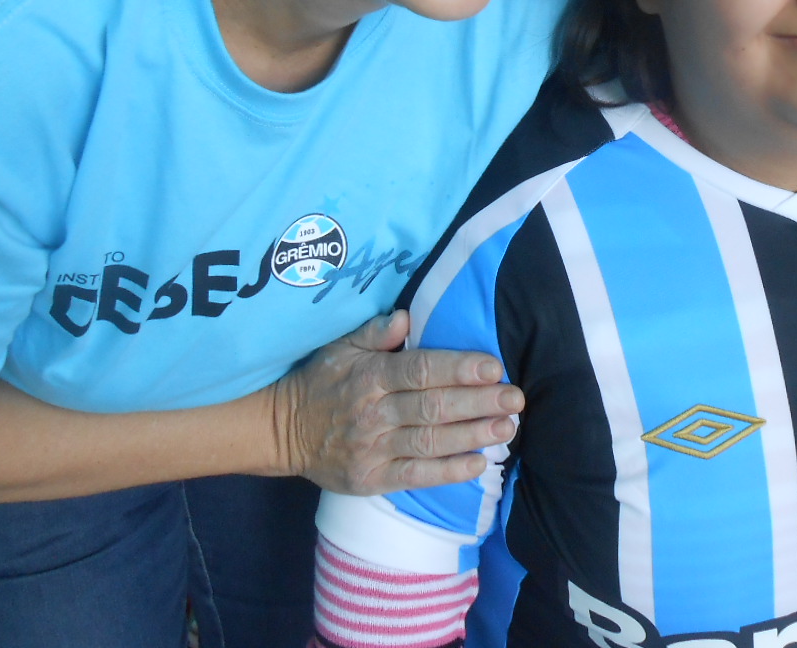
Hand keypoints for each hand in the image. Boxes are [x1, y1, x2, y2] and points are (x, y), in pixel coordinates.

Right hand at [273, 310, 522, 494]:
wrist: (281, 432)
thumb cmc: (320, 382)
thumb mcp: (339, 348)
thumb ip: (375, 332)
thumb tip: (406, 316)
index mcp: (370, 375)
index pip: (420, 370)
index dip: (459, 368)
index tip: (494, 367)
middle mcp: (374, 412)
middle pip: (433, 407)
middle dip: (478, 403)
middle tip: (515, 398)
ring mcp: (372, 449)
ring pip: (430, 442)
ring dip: (472, 436)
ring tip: (507, 428)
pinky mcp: (372, 479)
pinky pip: (416, 477)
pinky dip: (449, 472)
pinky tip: (479, 464)